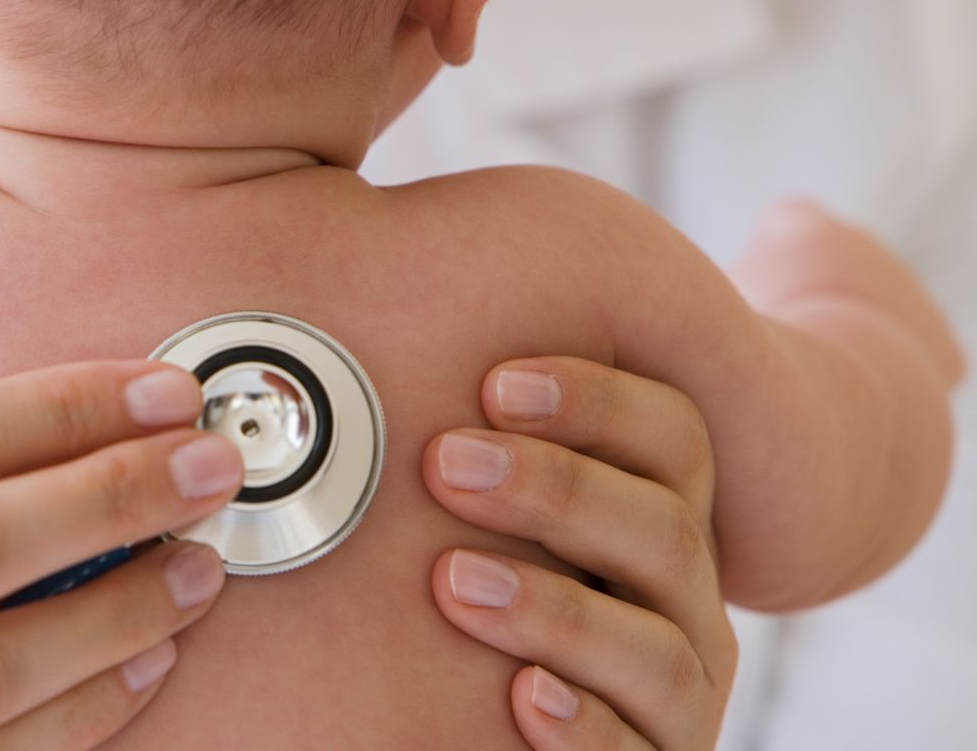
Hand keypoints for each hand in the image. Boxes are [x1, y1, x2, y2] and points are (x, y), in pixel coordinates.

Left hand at [422, 357, 736, 749]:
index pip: (672, 436)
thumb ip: (478, 445)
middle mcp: (685, 599)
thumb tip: (362, 335)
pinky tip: (524, 696)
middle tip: (447, 462)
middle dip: (556, 489)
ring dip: (554, 608)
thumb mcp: (506, 511)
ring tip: (453, 580)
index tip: (494, 382)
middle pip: (665, 527)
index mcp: (661, 513)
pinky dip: (583, 725)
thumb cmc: (499, 583)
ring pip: (655, 647)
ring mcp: (679, 689)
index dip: (596, 401)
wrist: (548, 724)